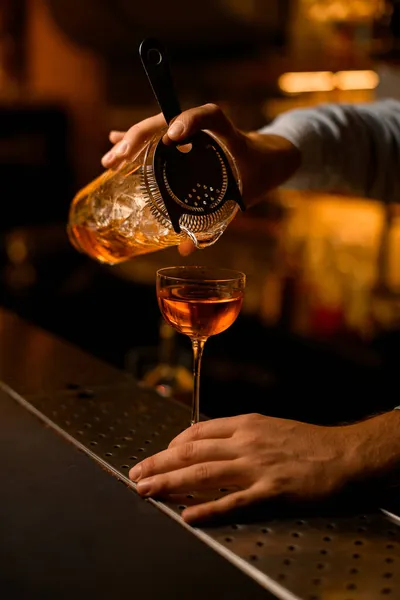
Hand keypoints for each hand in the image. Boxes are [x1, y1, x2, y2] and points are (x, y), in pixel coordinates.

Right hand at [102, 104, 300, 255]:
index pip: (210, 116)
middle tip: (118, 159)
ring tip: (110, 160)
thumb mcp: (241, 199)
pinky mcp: (185, 138)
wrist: (267, 159)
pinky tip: (114, 142)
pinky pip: (157, 137)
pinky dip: (137, 141)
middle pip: (168, 121)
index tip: (172, 136)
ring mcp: (193, 131)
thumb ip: (218, 223)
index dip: (190, 121)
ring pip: (157, 128)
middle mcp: (206, 128)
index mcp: (227, 134)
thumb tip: (185, 248)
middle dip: (138, 138)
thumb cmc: (257, 175)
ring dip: (130, 141)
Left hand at [129, 413, 356, 522]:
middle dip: (159, 462)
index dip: (173, 444)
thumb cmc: (311, 442)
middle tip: (137, 473)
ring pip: (202, 474)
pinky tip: (187, 516)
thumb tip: (214, 442)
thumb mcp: (272, 426)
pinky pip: (232, 503)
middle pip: (191, 452)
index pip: (198, 432)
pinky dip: (207, 510)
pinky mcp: (270, 493)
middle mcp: (245, 443)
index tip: (161, 454)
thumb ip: (242, 433)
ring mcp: (256, 468)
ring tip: (146, 490)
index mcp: (246, 425)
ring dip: (169, 482)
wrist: (345, 455)